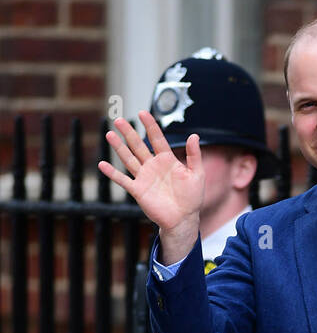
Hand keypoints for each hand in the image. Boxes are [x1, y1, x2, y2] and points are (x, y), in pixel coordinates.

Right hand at [97, 110, 202, 259]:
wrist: (184, 219)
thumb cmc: (191, 198)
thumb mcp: (197, 174)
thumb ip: (195, 155)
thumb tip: (194, 135)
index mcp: (167, 159)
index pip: (157, 138)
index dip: (150, 126)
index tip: (142, 113)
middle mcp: (153, 166)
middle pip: (138, 145)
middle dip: (129, 132)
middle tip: (118, 120)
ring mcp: (144, 177)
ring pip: (129, 159)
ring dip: (119, 147)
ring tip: (109, 134)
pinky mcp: (138, 191)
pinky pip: (123, 180)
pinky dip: (112, 173)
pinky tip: (102, 164)